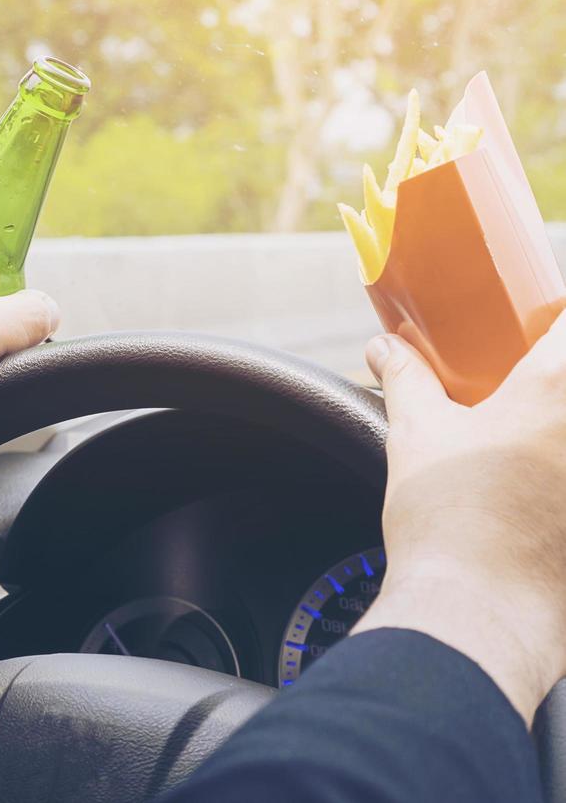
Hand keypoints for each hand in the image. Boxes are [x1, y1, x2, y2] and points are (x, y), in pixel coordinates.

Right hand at [352, 318, 565, 721]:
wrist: (476, 614)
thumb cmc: (448, 521)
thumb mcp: (415, 435)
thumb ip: (405, 380)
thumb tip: (384, 348)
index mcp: (557, 388)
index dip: (559, 316)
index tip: (546, 320)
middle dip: (556, 377)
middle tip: (533, 383)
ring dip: (557, 431)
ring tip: (534, 447)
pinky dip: (562, 478)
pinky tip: (543, 495)